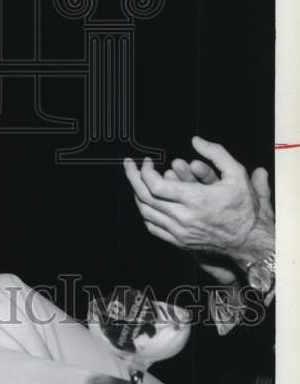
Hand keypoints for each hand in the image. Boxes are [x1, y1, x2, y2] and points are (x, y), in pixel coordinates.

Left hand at [123, 136, 274, 269]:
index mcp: (195, 200)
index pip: (155, 185)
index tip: (148, 161)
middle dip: (134, 178)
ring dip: (137, 194)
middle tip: (130, 165)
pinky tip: (146, 201)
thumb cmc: (246, 208)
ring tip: (137, 180)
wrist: (252, 242)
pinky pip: (153, 227)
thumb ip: (216, 153)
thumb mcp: (237, 174)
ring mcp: (180, 232)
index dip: (145, 171)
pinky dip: (145, 213)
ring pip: (146, 213)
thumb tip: (196, 140)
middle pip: (145, 197)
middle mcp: (184, 218)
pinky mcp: (180, 242)